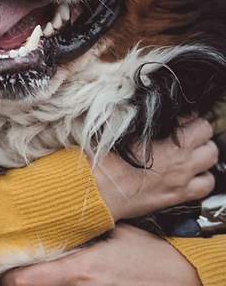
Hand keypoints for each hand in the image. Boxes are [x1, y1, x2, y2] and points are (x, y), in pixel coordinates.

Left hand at [0, 224, 201, 285]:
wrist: (181, 277)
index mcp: (81, 268)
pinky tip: (56, 281)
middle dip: (24, 281)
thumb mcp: (115, 232)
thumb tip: (60, 215)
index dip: (11, 277)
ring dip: (44, 284)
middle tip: (10, 273)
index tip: (0, 271)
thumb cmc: (148, 253)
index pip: (31, 279)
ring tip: (29, 277)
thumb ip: (85, 230)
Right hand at [94, 117, 217, 220]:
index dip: (186, 117)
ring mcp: (182, 178)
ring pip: (212, 159)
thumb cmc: (103, 160)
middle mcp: (180, 158)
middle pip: (207, 136)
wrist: (98, 190)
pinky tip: (189, 175)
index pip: (195, 119)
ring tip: (189, 153)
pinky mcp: (178, 195)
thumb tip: (152, 114)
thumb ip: (143, 122)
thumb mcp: (119, 130)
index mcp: (168, 140)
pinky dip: (202, 178)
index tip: (177, 119)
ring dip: (203, 154)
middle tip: (184, 134)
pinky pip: (206, 185)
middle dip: (198, 132)